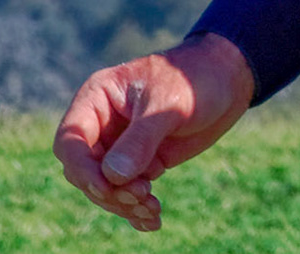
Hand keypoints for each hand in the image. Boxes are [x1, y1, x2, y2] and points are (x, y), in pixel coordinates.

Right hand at [52, 32, 255, 232]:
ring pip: (105, 186)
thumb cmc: (196, 79)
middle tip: (142, 196)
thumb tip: (113, 178)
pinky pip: (127, 191)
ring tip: (153, 210)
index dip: (82, 169)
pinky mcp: (140, 162)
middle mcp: (102, 123)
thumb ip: (141, 140)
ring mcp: (120, 145)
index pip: (70, 140)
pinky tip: (153, 221)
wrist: (229, 80)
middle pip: (85, 170)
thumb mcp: (169, 105)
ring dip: (124, 204)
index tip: (108, 187)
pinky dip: (136, 209)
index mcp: (98, 97)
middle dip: (109, 191)